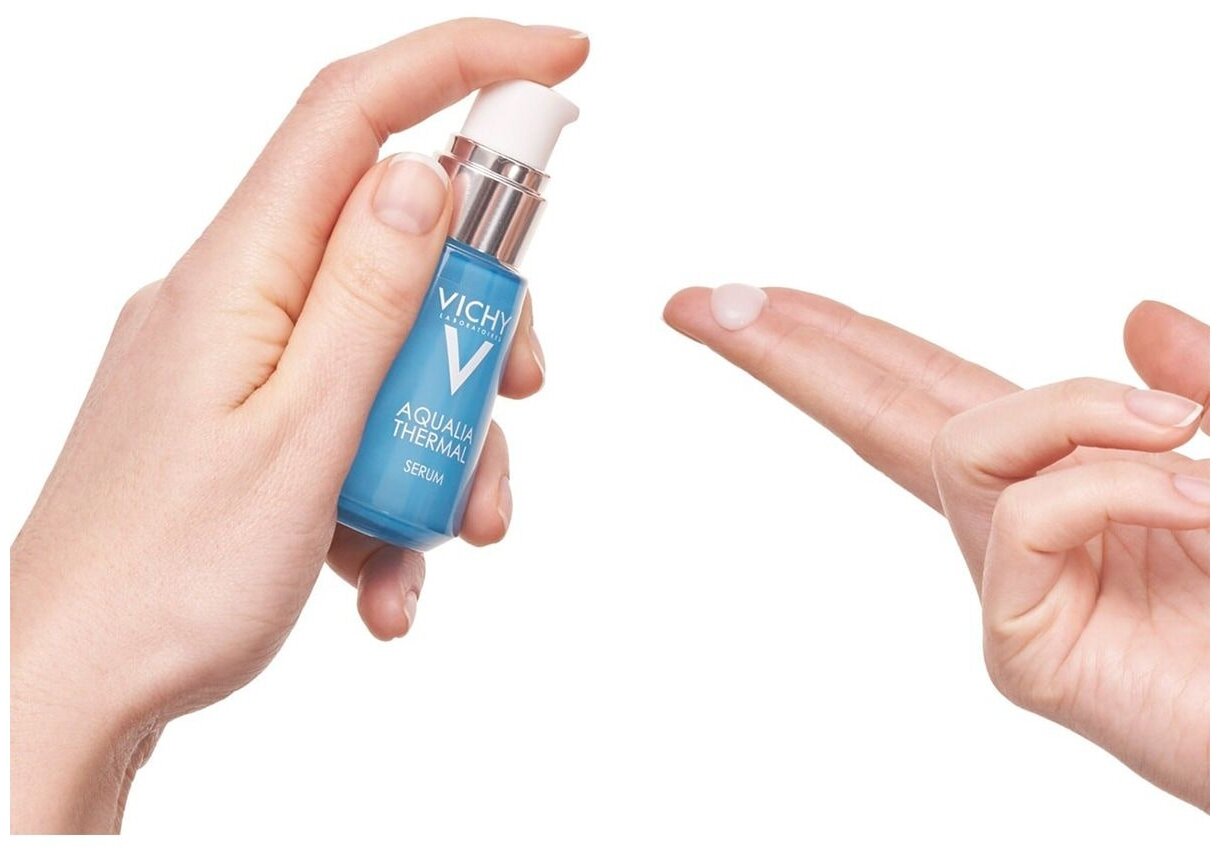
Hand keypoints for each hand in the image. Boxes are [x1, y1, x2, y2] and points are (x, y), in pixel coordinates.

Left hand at [10, 19, 588, 832]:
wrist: (72, 692)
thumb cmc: (166, 579)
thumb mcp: (302, 434)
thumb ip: (370, 299)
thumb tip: (426, 177)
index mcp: (242, 273)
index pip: (354, 115)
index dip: (463, 63)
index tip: (564, 59)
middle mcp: (243, 298)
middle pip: (400, 242)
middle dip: (480, 317)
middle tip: (518, 390)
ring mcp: (249, 365)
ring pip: (394, 347)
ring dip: (447, 435)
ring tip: (454, 533)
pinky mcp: (258, 427)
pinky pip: (356, 424)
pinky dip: (395, 490)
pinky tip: (388, 577)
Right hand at [664, 287, 1209, 808]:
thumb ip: (1199, 381)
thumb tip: (1136, 313)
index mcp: (1061, 473)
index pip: (921, 387)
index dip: (837, 335)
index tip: (748, 297)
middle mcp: (1017, 525)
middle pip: (877, 414)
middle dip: (790, 349)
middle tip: (698, 302)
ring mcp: (1012, 590)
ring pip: (964, 448)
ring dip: (1068, 414)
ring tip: (1184, 436)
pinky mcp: (1022, 653)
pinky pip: (1028, 521)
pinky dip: (1112, 484)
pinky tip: (1196, 504)